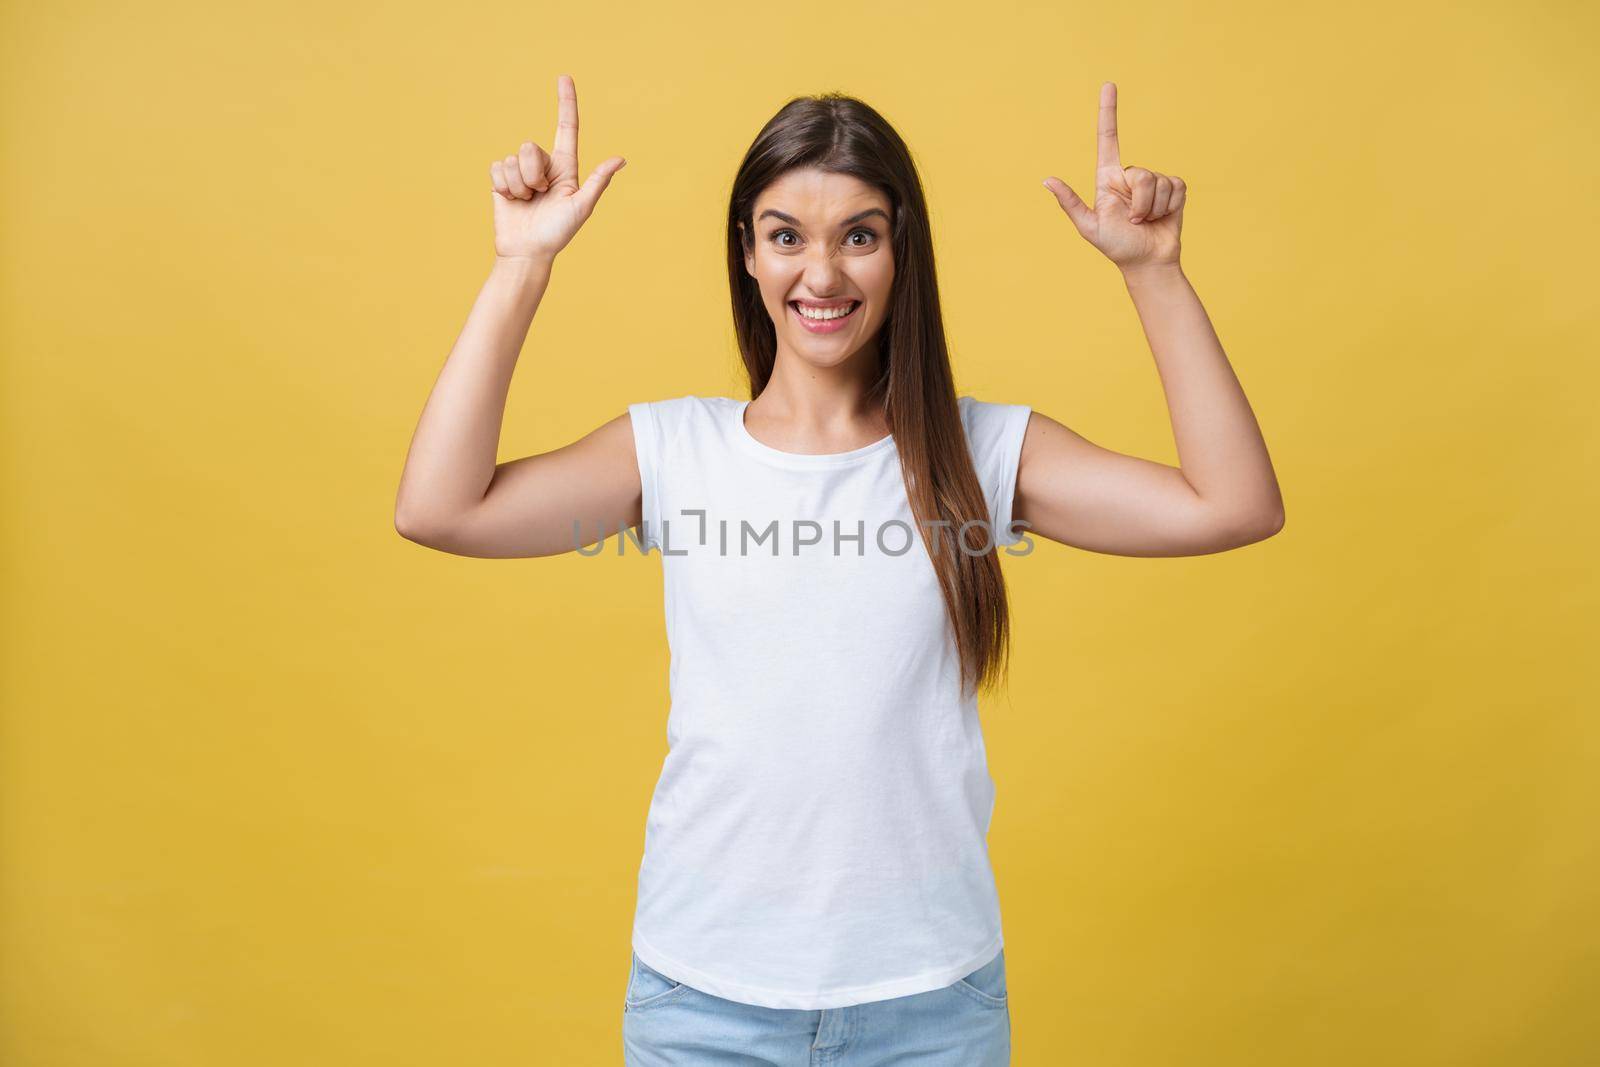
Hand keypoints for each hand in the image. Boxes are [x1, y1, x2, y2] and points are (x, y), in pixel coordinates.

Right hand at [489, 74, 626, 262]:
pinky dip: (504, 186)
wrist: (527, 251)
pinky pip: (498, 167)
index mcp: (566, 167)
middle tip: (539, 196)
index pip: (567, 128)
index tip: (564, 78)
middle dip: (533, 174)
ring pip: (513, 158)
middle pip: (531, 147)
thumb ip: (598, 182)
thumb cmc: (557, 234)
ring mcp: (522, 171)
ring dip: (518, 184)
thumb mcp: (581, 208)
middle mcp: (544, 165)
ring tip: (526, 202)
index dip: (566, 102)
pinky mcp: (502, 178)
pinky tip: (510, 200)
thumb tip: (621, 159)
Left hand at [1043, 82, 1184, 271]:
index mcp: (1107, 179)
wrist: (1148, 263)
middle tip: (1134, 220)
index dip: (1108, 112)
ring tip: (1147, 221)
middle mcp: (1130, 176)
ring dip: (1153, 208)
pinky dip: (1170, 206)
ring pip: (1158, 182)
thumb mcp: (1089, 227)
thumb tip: (1046, 180)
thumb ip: (1070, 203)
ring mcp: (1153, 181)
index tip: (1108, 85)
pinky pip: (1176, 187)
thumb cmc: (1117, 246)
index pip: (1108, 138)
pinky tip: (1163, 216)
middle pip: (1140, 173)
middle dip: (1139, 202)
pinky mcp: (1174, 189)